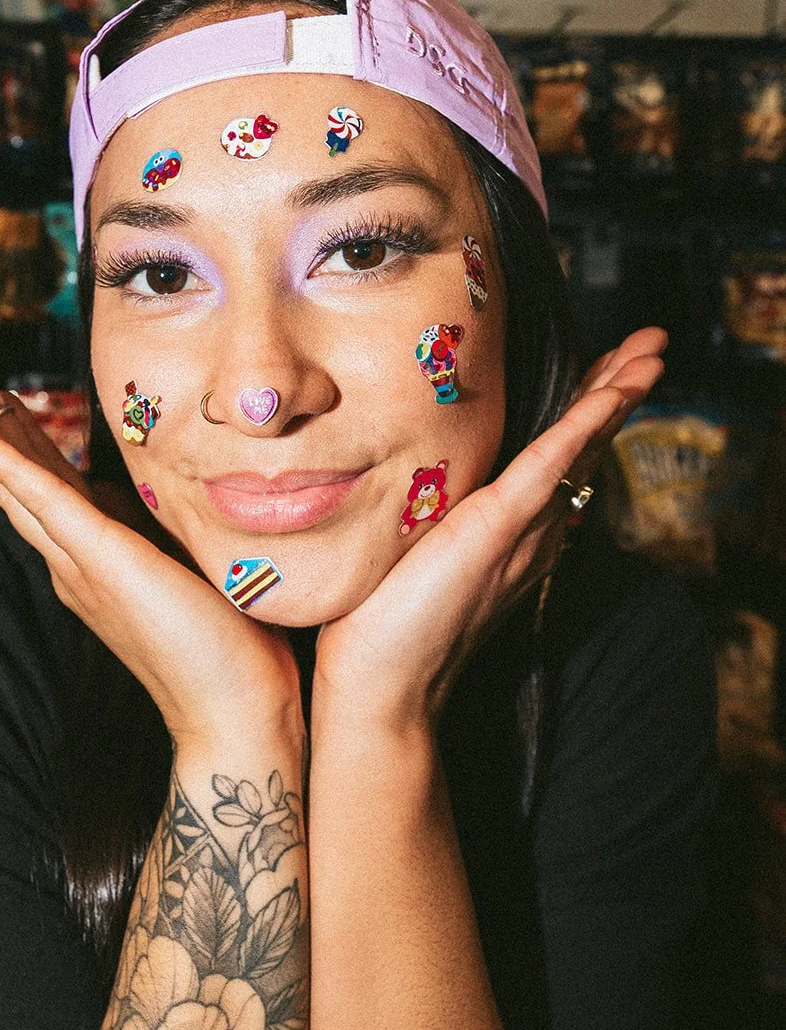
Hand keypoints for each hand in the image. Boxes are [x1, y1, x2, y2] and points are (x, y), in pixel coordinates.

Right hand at [0, 368, 301, 750]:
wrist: (236, 713)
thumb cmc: (233, 652)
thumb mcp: (199, 573)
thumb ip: (177, 539)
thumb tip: (182, 501)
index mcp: (102, 565)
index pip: (56, 494)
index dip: (24, 447)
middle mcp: (80, 567)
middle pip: (24, 486)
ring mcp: (85, 566)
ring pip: (23, 488)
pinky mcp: (104, 562)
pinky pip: (45, 502)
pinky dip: (7, 467)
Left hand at [313, 328, 666, 729]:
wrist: (378, 685)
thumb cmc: (379, 625)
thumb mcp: (409, 554)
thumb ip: (426, 519)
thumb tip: (410, 482)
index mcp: (510, 536)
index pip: (558, 461)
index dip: (587, 412)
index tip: (608, 367)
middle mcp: (528, 534)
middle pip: (584, 450)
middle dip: (618, 393)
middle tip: (651, 344)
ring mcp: (517, 532)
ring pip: (580, 452)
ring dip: (617, 396)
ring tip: (651, 352)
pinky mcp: (496, 530)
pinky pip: (549, 468)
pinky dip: (582, 426)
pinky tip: (610, 392)